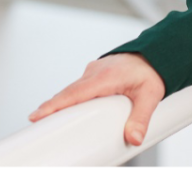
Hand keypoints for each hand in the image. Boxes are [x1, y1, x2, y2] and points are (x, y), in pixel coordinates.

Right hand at [28, 52, 165, 146]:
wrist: (156, 54)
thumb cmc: (152, 72)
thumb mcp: (150, 96)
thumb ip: (141, 119)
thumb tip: (134, 137)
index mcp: (106, 77)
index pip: (75, 93)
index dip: (55, 105)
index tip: (37, 115)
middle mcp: (96, 72)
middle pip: (68, 93)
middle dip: (50, 107)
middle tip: (35, 122)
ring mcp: (93, 71)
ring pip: (71, 90)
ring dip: (58, 102)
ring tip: (44, 118)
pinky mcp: (94, 74)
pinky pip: (77, 87)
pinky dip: (68, 97)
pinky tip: (63, 108)